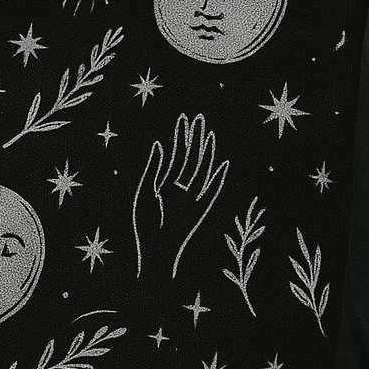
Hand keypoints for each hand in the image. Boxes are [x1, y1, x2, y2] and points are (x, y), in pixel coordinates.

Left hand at [132, 112, 228, 278]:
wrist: (154, 250)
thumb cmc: (146, 225)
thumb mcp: (145, 192)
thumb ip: (153, 169)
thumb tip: (159, 145)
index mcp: (166, 184)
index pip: (175, 155)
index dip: (180, 137)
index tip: (183, 119)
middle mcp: (181, 188)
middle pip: (190, 157)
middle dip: (194, 138)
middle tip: (199, 117)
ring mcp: (192, 197)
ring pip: (201, 169)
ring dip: (206, 152)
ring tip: (208, 133)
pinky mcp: (200, 209)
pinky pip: (211, 192)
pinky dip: (218, 179)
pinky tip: (223, 164)